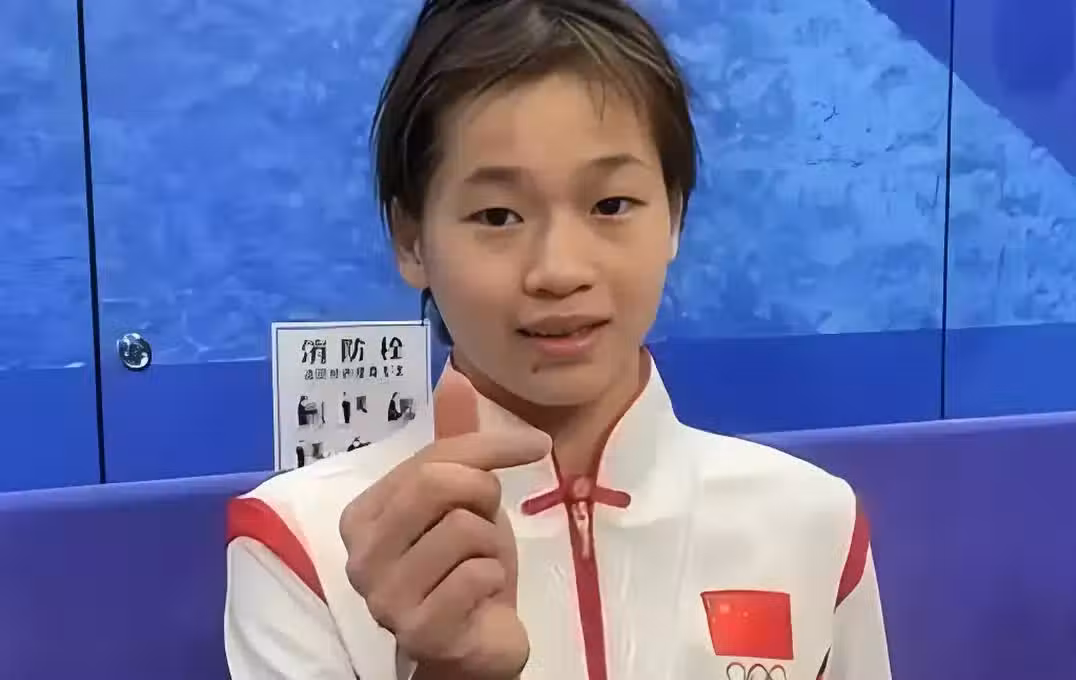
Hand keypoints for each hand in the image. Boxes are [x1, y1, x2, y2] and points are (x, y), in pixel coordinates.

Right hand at [340, 370, 550, 678]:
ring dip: (491, 545)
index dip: (489, 448)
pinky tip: (482, 595)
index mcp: (362, 515)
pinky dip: (495, 579)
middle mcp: (360, 556)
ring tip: (479, 564)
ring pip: (464, 530)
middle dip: (484, 497)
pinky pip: (478, 575)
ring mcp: (385, 597)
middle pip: (438, 484)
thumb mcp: (462, 496)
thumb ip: (455, 440)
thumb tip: (453, 373)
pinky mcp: (420, 631)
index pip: (430, 458)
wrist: (476, 640)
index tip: (536, 446)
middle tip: (489, 520)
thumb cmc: (463, 564)